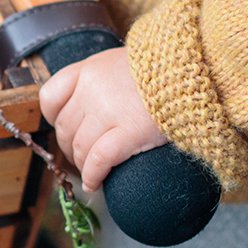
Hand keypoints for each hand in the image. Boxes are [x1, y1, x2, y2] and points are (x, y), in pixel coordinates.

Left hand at [38, 47, 167, 192]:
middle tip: (86, 158)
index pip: (50, 97)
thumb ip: (103, 81)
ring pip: (80, 148)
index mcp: (88, 69)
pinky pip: (98, 161)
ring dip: (84, 167)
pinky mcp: (130, 131)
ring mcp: (109, 110)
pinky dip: (93, 176)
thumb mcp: (124, 63)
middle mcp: (92, 88)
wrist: (196, 69)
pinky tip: (96, 184)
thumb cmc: (165, 70)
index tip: (68, 131)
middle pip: (65, 129)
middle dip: (72, 149)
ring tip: (94, 174)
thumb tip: (91, 113)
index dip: (55, 120)